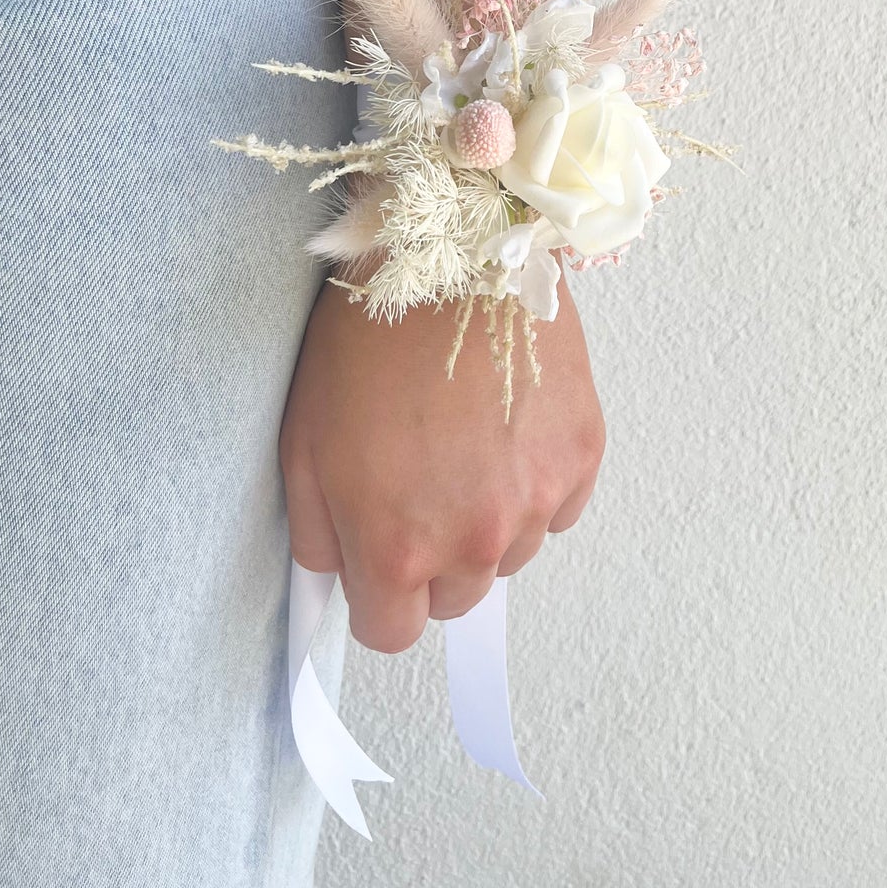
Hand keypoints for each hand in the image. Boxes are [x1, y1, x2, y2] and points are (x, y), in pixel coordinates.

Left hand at [279, 268, 604, 652]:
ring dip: (487, 520)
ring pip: (510, 554)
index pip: (393, 633)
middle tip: (419, 481)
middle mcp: (473, 539)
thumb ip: (317, 535)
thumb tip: (339, 579)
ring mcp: (536, 498)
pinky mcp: (582, 455)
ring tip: (464, 441)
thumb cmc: (369, 340)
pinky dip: (535, 483)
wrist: (449, 254)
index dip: (380, 596)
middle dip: (433, 558)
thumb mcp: (304, 441)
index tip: (378, 555)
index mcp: (396, 546)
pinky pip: (558, 508)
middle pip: (456, 599)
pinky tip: (507, 427)